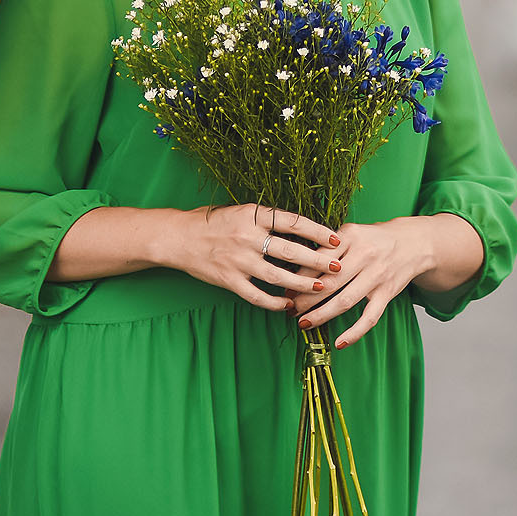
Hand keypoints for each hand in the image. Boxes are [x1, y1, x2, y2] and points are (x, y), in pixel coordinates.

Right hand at [159, 203, 342, 312]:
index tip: (336, 238)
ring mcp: (238, 260)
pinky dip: (274, 301)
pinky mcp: (228, 280)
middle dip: (317, 260)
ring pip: (277, 276)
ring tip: (320, 288)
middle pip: (290, 250)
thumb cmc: (214, 222)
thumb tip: (301, 229)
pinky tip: (288, 304)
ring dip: (301, 284)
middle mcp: (247, 237)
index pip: (292, 222)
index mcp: (253, 215)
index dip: (316, 231)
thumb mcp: (241, 211)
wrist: (179, 237)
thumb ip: (267, 220)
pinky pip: (256, 295)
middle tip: (337, 267)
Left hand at [294, 216, 442, 347]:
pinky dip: (354, 333)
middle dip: (305, 298)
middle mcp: (364, 255)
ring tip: (303, 323)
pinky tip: (339, 343)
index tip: (286, 288)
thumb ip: (327, 246)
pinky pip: (369, 317)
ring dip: (321, 315)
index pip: (318, 258)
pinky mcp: (387, 293)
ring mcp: (377, 276)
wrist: (413, 242)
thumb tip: (296, 269)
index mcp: (350, 236)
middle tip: (290, 308)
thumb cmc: (374, 238)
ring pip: (345, 301)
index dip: (299, 276)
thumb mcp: (351, 233)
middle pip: (328, 282)